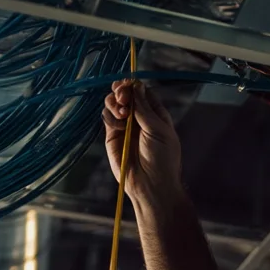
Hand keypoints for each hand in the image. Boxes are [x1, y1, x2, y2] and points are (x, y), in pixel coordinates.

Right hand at [103, 80, 181, 208]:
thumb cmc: (162, 158)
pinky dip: (110, 116)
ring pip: (113, 104)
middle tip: (122, 97)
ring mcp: (124, 126)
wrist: (150, 184)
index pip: (142, 92)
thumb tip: (135, 85)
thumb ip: (144, 108)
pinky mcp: (112, 136)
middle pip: (125, 94)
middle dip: (121, 91)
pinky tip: (118, 125)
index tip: (129, 85)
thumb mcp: (158, 129)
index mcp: (155, 114)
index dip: (134, 86)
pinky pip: (107, 118)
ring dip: (114, 103)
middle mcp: (139, 118)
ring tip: (122, 114)